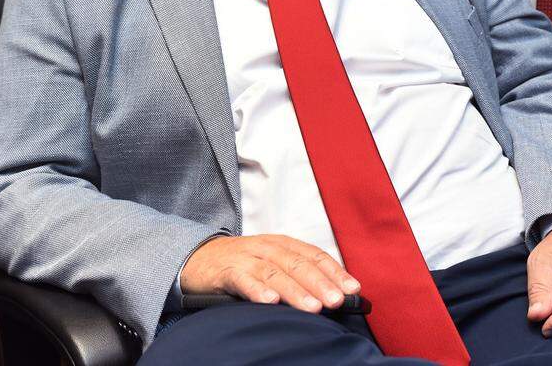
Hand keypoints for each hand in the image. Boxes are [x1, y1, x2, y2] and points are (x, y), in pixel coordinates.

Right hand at [180, 234, 360, 313]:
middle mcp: (268, 247)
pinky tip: (270, 302)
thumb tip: (330, 296)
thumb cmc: (242, 264)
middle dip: (320, 283)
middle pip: (298, 264)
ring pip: (275, 273)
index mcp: (283, 245)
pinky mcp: (226, 270)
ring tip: (313, 307)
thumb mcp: (271, 264)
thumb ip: (296, 276)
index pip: (314, 255)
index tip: (353, 288)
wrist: (198, 258)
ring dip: (296, 291)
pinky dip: (257, 290)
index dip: (334, 271)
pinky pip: (243, 280)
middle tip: (338, 300)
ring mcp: (247, 258)